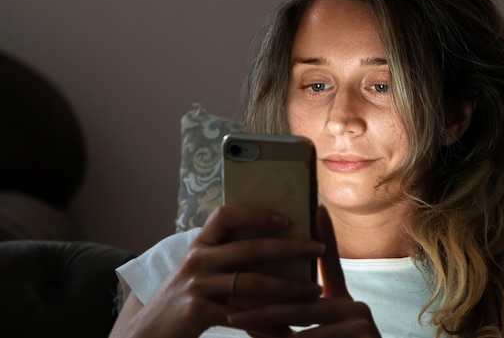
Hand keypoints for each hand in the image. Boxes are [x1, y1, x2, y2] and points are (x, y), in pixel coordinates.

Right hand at [120, 205, 324, 337]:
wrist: (149, 330)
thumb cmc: (185, 295)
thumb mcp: (200, 268)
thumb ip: (227, 255)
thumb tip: (277, 246)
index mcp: (200, 244)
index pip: (226, 214)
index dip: (256, 213)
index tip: (285, 218)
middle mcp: (197, 259)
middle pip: (249, 248)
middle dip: (289, 248)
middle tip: (318, 248)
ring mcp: (196, 285)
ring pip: (251, 283)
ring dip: (288, 287)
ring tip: (315, 291)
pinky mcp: (197, 312)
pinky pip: (241, 315)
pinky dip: (267, 323)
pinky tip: (287, 329)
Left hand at [227, 206, 381, 337]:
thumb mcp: (315, 334)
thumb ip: (299, 316)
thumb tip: (261, 304)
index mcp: (344, 302)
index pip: (332, 262)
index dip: (325, 234)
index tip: (317, 207)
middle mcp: (356, 308)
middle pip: (301, 301)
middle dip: (263, 306)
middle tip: (232, 308)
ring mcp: (361, 324)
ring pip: (302, 325)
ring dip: (267, 329)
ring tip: (237, 324)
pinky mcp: (362, 337)